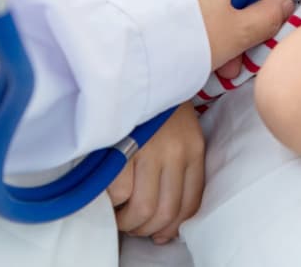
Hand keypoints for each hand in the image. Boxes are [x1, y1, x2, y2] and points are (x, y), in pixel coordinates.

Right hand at [107, 102, 204, 244]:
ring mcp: (150, 151)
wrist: (136, 67)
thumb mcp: (178, 128)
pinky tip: (107, 197)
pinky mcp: (123, 148)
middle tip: (133, 225)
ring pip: (144, 209)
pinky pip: (119, 194)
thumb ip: (177, 164)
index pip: (190, 203)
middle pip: (166, 212)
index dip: (172, 226)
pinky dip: (112, 203)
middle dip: (147, 228)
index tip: (158, 232)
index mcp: (193, 148)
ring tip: (119, 216)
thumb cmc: (153, 103)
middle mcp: (176, 152)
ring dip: (128, 222)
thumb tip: (165, 217)